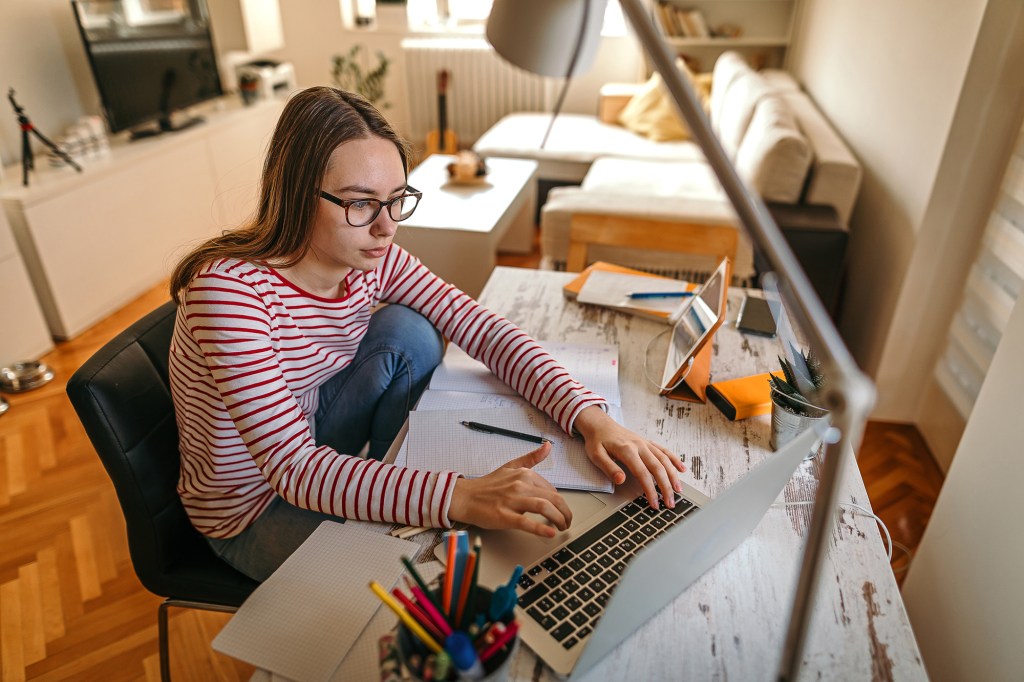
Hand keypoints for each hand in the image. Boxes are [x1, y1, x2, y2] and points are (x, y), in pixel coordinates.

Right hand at [447, 442, 571, 537]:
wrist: (465, 497)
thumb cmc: (488, 485)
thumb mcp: (510, 467)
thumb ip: (531, 458)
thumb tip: (548, 446)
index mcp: (524, 474)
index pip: (551, 490)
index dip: (560, 503)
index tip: (562, 510)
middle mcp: (520, 485)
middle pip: (553, 498)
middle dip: (565, 512)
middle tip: (567, 521)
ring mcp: (512, 500)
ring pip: (544, 507)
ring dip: (558, 519)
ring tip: (562, 526)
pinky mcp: (505, 516)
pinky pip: (527, 522)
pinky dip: (541, 529)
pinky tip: (550, 533)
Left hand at [573, 406, 684, 508]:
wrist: (600, 424)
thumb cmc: (597, 441)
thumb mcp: (596, 455)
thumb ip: (609, 468)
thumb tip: (621, 480)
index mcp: (627, 450)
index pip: (643, 474)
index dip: (650, 490)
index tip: (654, 503)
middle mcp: (640, 446)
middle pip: (658, 468)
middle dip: (666, 487)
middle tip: (670, 503)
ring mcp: (645, 443)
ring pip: (664, 460)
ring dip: (673, 476)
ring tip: (679, 490)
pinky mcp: (647, 442)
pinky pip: (664, 450)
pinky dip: (674, 459)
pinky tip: (682, 468)